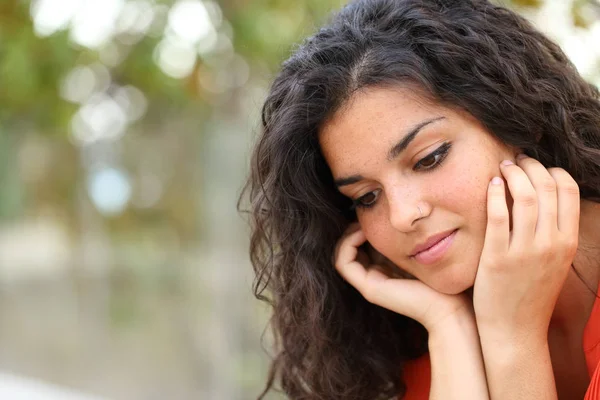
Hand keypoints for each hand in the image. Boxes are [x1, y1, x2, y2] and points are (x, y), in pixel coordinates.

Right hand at [334, 223, 473, 332]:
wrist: (450, 306)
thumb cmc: (442, 278)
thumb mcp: (420, 249)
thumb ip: (407, 237)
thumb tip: (402, 215)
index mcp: (384, 269)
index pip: (360, 245)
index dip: (360, 227)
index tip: (372, 213)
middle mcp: (373, 276)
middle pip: (349, 248)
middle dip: (352, 228)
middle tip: (364, 215)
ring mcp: (369, 284)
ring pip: (342, 254)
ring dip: (347, 235)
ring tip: (362, 224)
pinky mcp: (370, 288)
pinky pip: (343, 262)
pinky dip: (348, 244)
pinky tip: (363, 232)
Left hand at [473, 155, 579, 339]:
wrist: (515, 330)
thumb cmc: (531, 292)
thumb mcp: (554, 260)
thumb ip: (553, 231)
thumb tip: (545, 198)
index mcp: (567, 241)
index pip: (568, 189)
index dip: (551, 170)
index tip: (534, 167)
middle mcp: (551, 243)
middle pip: (546, 187)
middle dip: (530, 166)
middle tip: (515, 161)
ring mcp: (525, 251)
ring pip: (525, 197)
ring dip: (512, 174)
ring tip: (501, 168)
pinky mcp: (498, 258)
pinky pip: (498, 216)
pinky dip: (495, 194)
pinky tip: (490, 185)